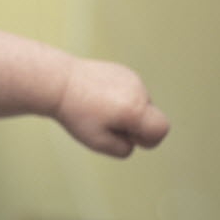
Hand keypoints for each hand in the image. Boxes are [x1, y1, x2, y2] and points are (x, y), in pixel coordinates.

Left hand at [54, 59, 169, 157]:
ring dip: (126, 111)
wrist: (58, 82)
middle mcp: (137, 90)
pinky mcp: (123, 70)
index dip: (148, 139)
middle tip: (105, 123)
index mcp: (134, 108)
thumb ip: (123, 149)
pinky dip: (120, 98)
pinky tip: (98, 98)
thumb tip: (133, 141)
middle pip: (150, 117)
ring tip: (98, 109)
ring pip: (140, 104)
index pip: (161, 128)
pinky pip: (131, 92)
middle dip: (135, 125)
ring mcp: (131, 77)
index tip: (127, 137)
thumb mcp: (98, 142)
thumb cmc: (76, 112)